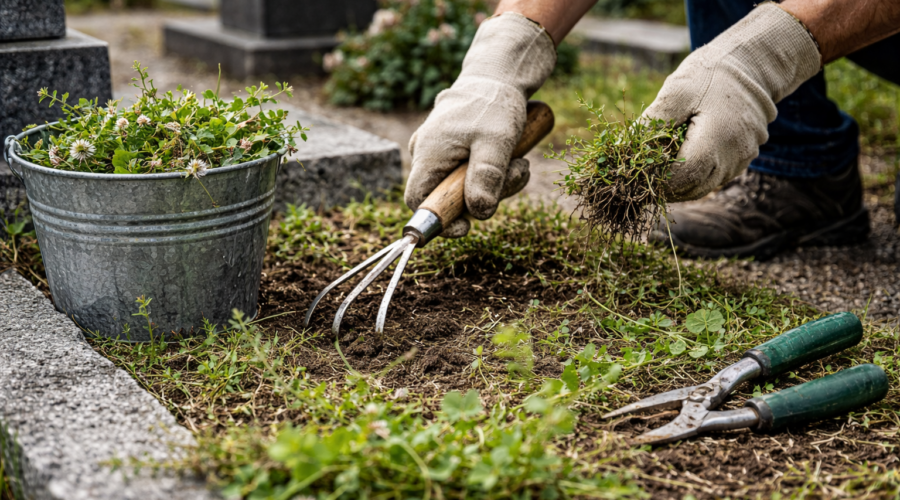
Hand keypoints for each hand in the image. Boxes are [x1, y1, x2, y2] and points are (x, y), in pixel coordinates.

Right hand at [406, 12, 555, 236]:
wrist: (498, 75)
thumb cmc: (493, 103)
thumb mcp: (496, 140)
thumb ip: (486, 177)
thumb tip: (479, 213)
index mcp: (427, 153)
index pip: (418, 201)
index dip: (439, 221)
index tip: (466, 227)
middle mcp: (427, 156)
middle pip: (448, 198)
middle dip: (484, 196)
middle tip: (517, 175)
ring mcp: (441, 156)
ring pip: (465, 190)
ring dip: (498, 184)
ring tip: (520, 161)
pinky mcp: (456, 155)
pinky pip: (473, 178)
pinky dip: (496, 175)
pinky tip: (514, 158)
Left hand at [643, 3, 820, 200]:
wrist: (751, 64)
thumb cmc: (710, 74)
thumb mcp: (676, 92)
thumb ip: (652, 123)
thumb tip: (625, 150)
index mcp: (717, 142)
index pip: (681, 178)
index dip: (655, 180)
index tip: (633, 173)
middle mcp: (733, 158)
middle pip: (691, 188)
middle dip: (663, 186)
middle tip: (637, 177)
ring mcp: (740, 161)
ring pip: (702, 187)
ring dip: (677, 185)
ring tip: (653, 170)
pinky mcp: (740, 159)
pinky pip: (712, 178)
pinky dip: (692, 176)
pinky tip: (673, 163)